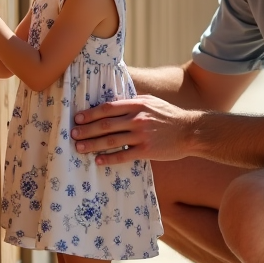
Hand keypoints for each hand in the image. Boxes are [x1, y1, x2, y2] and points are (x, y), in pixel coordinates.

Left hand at [71, 95, 197, 165]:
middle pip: (105, 124)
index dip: (91, 113)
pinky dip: (109, 158)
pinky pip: (123, 155)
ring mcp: (141, 135)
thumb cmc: (169, 116)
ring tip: (79, 148)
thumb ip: (133, 103)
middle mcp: (137, 118)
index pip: (108, 108)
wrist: (190, 131)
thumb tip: (112, 104)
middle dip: (86, 130)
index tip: (78, 118)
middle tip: (73, 134)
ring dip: (92, 144)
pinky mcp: (146, 150)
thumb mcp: (151, 102)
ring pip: (111, 140)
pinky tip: (98, 160)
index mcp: (137, 104)